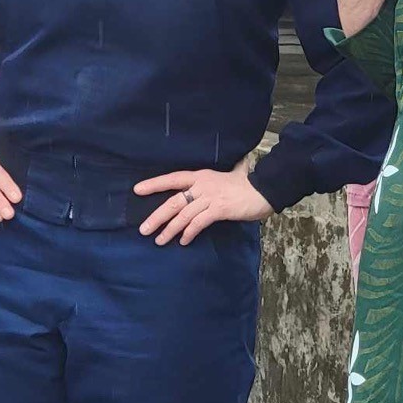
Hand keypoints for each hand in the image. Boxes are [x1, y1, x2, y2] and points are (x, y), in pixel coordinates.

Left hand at [134, 167, 273, 245]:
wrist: (264, 190)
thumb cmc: (248, 184)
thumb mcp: (234, 173)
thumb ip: (232, 169)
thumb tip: (241, 162)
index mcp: (201, 176)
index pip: (173, 179)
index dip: (154, 184)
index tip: (137, 190)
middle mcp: (202, 185)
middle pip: (173, 201)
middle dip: (156, 217)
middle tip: (143, 229)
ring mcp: (210, 197)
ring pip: (183, 215)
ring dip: (169, 229)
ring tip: (159, 241)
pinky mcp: (218, 209)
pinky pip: (198, 223)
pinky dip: (189, 233)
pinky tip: (183, 241)